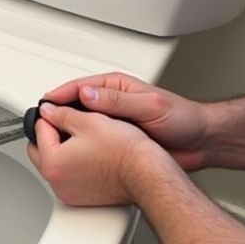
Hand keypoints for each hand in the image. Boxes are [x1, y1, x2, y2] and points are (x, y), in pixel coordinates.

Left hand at [27, 102, 156, 206]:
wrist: (147, 174)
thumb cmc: (123, 151)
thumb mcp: (88, 121)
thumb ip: (61, 114)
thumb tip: (48, 111)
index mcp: (52, 163)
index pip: (39, 129)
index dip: (51, 115)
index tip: (62, 111)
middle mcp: (57, 182)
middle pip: (41, 150)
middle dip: (51, 134)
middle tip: (70, 123)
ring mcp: (69, 193)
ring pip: (55, 163)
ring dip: (62, 151)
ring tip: (84, 139)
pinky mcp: (82, 198)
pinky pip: (69, 177)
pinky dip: (74, 165)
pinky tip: (91, 155)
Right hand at [42, 72, 208, 171]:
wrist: (202, 143)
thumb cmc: (183, 119)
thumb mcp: (150, 105)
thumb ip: (119, 101)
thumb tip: (88, 95)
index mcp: (116, 87)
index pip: (79, 88)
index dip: (59, 96)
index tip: (44, 106)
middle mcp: (111, 104)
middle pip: (75, 106)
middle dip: (58, 115)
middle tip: (42, 127)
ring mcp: (113, 124)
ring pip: (81, 126)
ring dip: (68, 133)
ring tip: (52, 142)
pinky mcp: (117, 143)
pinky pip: (93, 144)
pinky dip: (82, 149)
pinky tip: (74, 156)